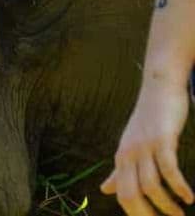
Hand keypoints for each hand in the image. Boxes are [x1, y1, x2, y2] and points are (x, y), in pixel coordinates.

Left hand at [101, 74, 192, 215]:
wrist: (159, 87)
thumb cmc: (148, 120)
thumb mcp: (130, 146)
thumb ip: (120, 170)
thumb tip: (105, 190)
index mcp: (121, 158)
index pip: (123, 195)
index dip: (136, 213)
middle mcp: (129, 154)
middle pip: (132, 194)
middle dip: (149, 215)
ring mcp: (144, 146)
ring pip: (151, 186)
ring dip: (167, 205)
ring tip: (181, 214)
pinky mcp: (161, 139)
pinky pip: (168, 168)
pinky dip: (179, 186)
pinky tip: (190, 197)